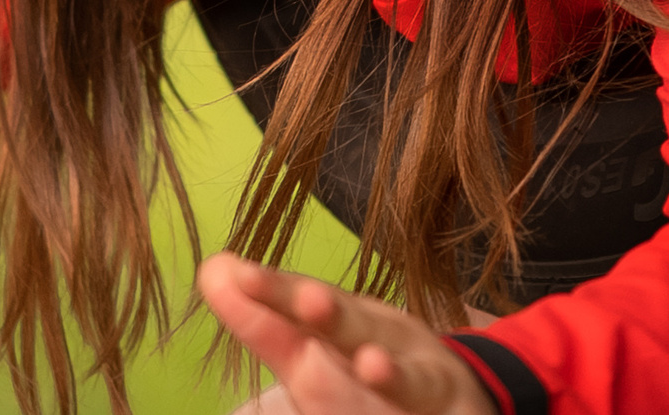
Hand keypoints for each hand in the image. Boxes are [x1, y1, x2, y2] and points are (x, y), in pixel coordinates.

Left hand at [198, 254, 496, 414]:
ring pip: (410, 381)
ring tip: (372, 365)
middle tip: (309, 301)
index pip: (304, 304)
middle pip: (357, 330)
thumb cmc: (373, 370)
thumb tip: (211, 268)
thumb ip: (266, 322)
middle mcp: (387, 344)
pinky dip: (408, 396)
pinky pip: (425, 404)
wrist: (457, 400)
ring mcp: (425, 383)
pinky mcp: (452, 414)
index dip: (274, 292)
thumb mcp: (320, 345)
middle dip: (334, 317)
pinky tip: (391, 383)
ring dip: (392, 373)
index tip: (237, 274)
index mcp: (348, 325)